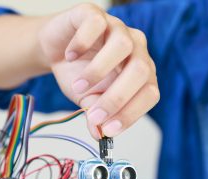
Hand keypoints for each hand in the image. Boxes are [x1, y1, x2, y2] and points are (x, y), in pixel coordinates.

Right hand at [39, 3, 158, 138]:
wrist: (58, 51)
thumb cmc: (80, 76)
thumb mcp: (90, 102)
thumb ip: (97, 117)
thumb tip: (100, 135)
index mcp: (141, 74)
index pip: (149, 94)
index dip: (131, 114)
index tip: (109, 129)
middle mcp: (136, 50)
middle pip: (140, 71)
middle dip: (116, 99)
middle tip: (93, 115)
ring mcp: (118, 29)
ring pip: (122, 46)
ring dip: (97, 73)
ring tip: (77, 87)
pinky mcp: (95, 13)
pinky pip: (96, 24)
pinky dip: (81, 44)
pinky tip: (70, 56)